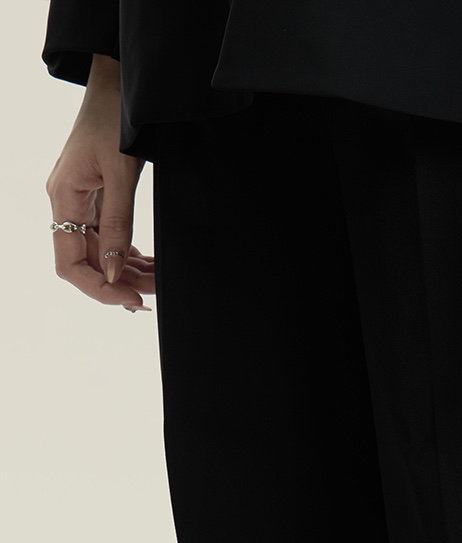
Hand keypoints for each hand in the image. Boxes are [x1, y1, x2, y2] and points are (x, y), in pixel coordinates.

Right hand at [45, 54, 154, 309]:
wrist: (119, 84)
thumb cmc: (114, 118)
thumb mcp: (120, 173)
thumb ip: (118, 224)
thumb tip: (116, 270)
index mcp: (63, 197)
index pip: (70, 264)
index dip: (98, 288)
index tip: (129, 299)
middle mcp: (68, 203)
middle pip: (88, 262)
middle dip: (120, 282)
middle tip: (152, 295)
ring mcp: (82, 201)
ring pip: (102, 253)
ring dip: (129, 271)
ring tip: (157, 281)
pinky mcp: (98, 198)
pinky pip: (110, 237)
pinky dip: (130, 254)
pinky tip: (149, 264)